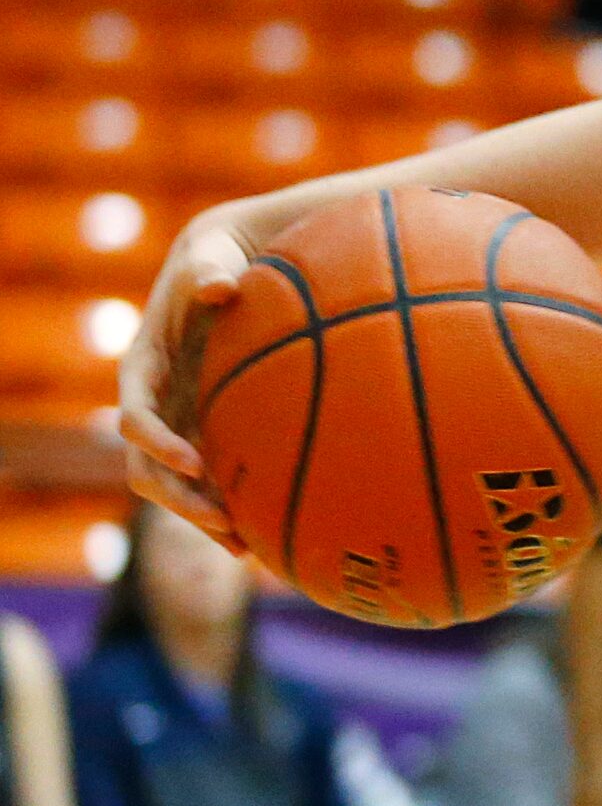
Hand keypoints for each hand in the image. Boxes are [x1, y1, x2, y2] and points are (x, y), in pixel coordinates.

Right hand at [120, 209, 267, 548]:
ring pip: (173, 486)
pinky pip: (207, 482)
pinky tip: (262, 544)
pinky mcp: (203, 432)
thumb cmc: (217, 260)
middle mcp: (153, 403)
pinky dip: (227, 511)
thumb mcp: (210, 258)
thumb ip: (209, 270)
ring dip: (202, 518)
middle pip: (147, 466)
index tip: (196, 463)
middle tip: (225, 521)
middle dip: (179, 498)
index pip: (137, 415)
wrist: (229, 268)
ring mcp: (176, 422)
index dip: (159, 442)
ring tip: (248, 547)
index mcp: (143, 367)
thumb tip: (222, 285)